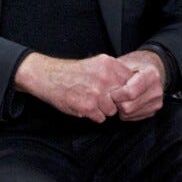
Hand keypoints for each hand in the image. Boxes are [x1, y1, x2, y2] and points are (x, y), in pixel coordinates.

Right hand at [15, 53, 133, 122]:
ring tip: (89, 100)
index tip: (117, 91)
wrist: (48, 76)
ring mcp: (97, 92)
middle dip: (114, 100)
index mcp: (108, 64)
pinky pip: (101, 118)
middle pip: (123, 98)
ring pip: (112, 110)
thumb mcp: (95, 63)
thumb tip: (134, 85)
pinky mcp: (88, 106)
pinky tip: (83, 105)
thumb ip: (114, 72)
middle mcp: (104, 77)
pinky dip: (93, 115)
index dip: (125, 89)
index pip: (132, 82)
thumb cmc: (71, 72)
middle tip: (101, 97)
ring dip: (103, 109)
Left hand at [110, 50, 164, 120]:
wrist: (146, 68)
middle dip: (115, 102)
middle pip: (128, 106)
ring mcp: (157, 102)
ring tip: (116, 97)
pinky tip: (123, 101)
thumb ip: (115, 74)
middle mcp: (157, 90)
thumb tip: (102, 85)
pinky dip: (124, 112)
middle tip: (110, 95)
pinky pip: (132, 117)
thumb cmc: (130, 65)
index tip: (109, 90)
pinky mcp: (153, 111)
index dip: (116, 94)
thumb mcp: (123, 63)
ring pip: (129, 113)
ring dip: (118, 108)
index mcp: (151, 75)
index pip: (130, 93)